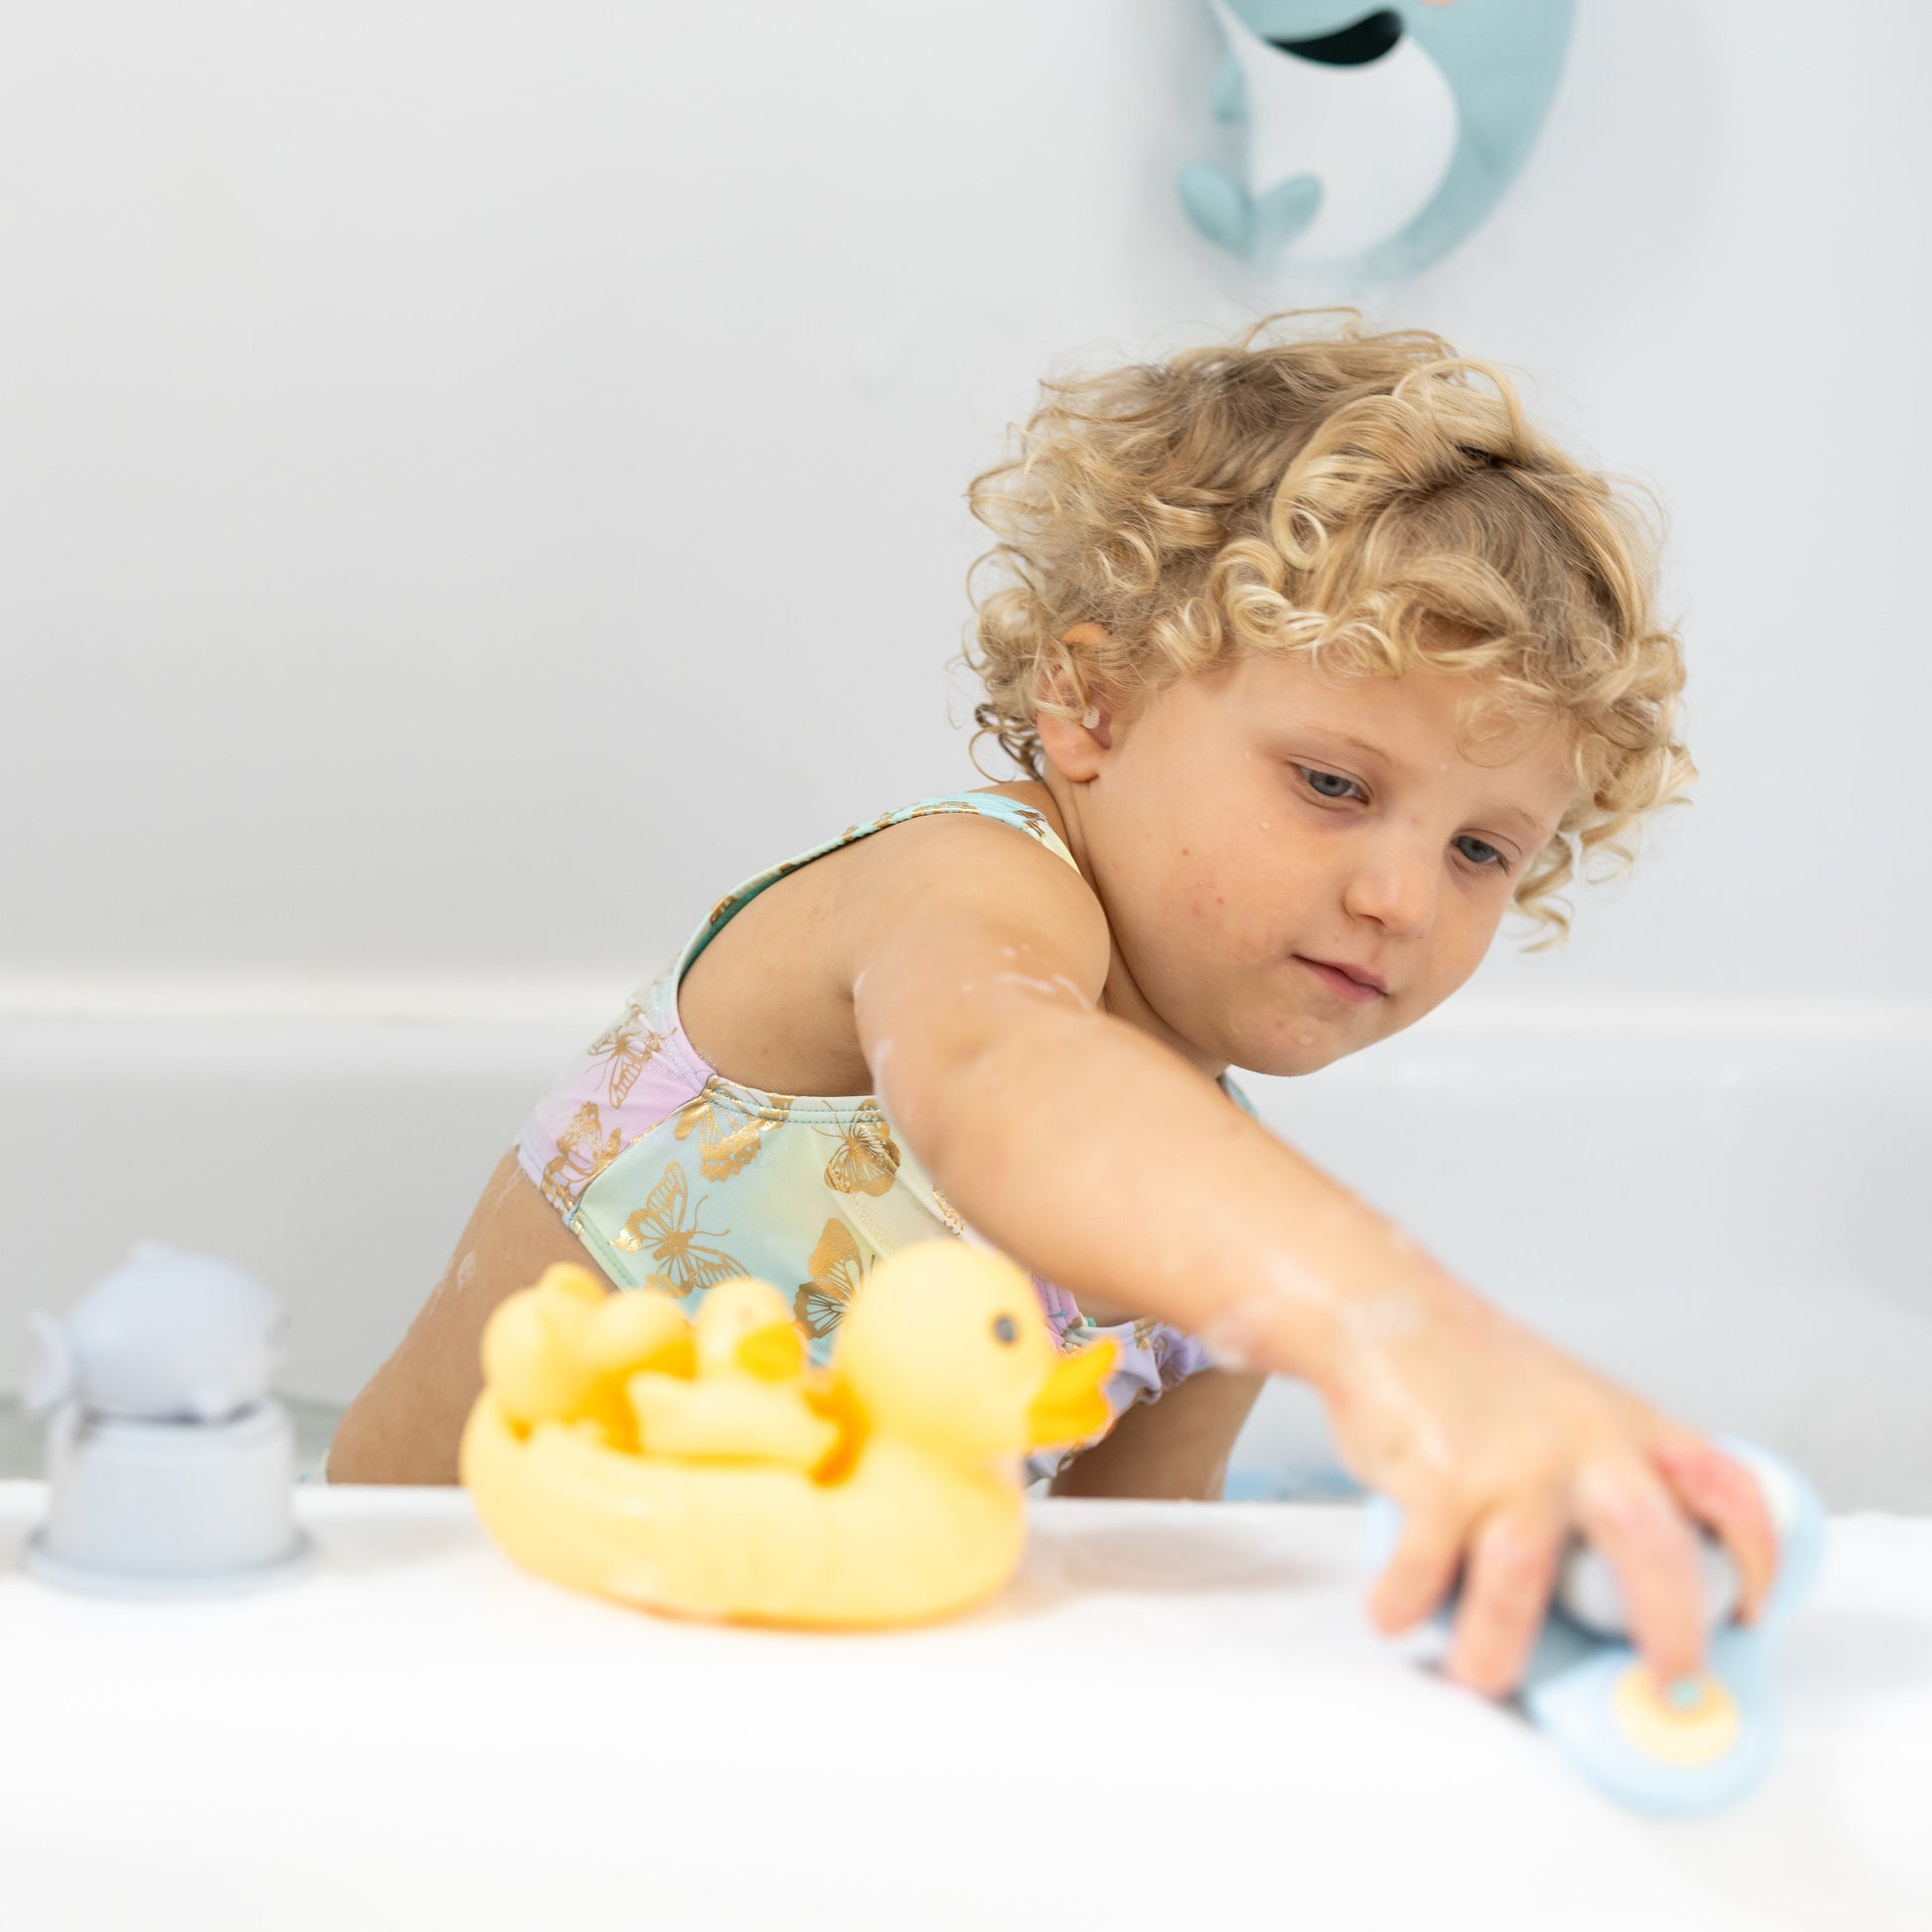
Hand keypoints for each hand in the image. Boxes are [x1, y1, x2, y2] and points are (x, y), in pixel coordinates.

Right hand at [1319, 1280, 1781, 1698]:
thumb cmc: (1473, 1370)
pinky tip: (1398, 1610)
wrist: (1382, 1306)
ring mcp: (1508, 1460)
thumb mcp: (1570, 1409)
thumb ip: (1605, 1482)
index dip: (1757, 1559)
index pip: (1726, 1489)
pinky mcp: (1436, 1475)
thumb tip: (1618, 1597)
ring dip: (1496, 1649)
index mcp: (1626, 1427)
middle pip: (1650, 1545)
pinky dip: (1406, 1604)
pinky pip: (1424, 1568)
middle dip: (1668, 1631)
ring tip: (1479, 1674)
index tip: (1752, 1615)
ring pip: (1521, 1578)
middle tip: (1664, 1686)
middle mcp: (1579, 1442)